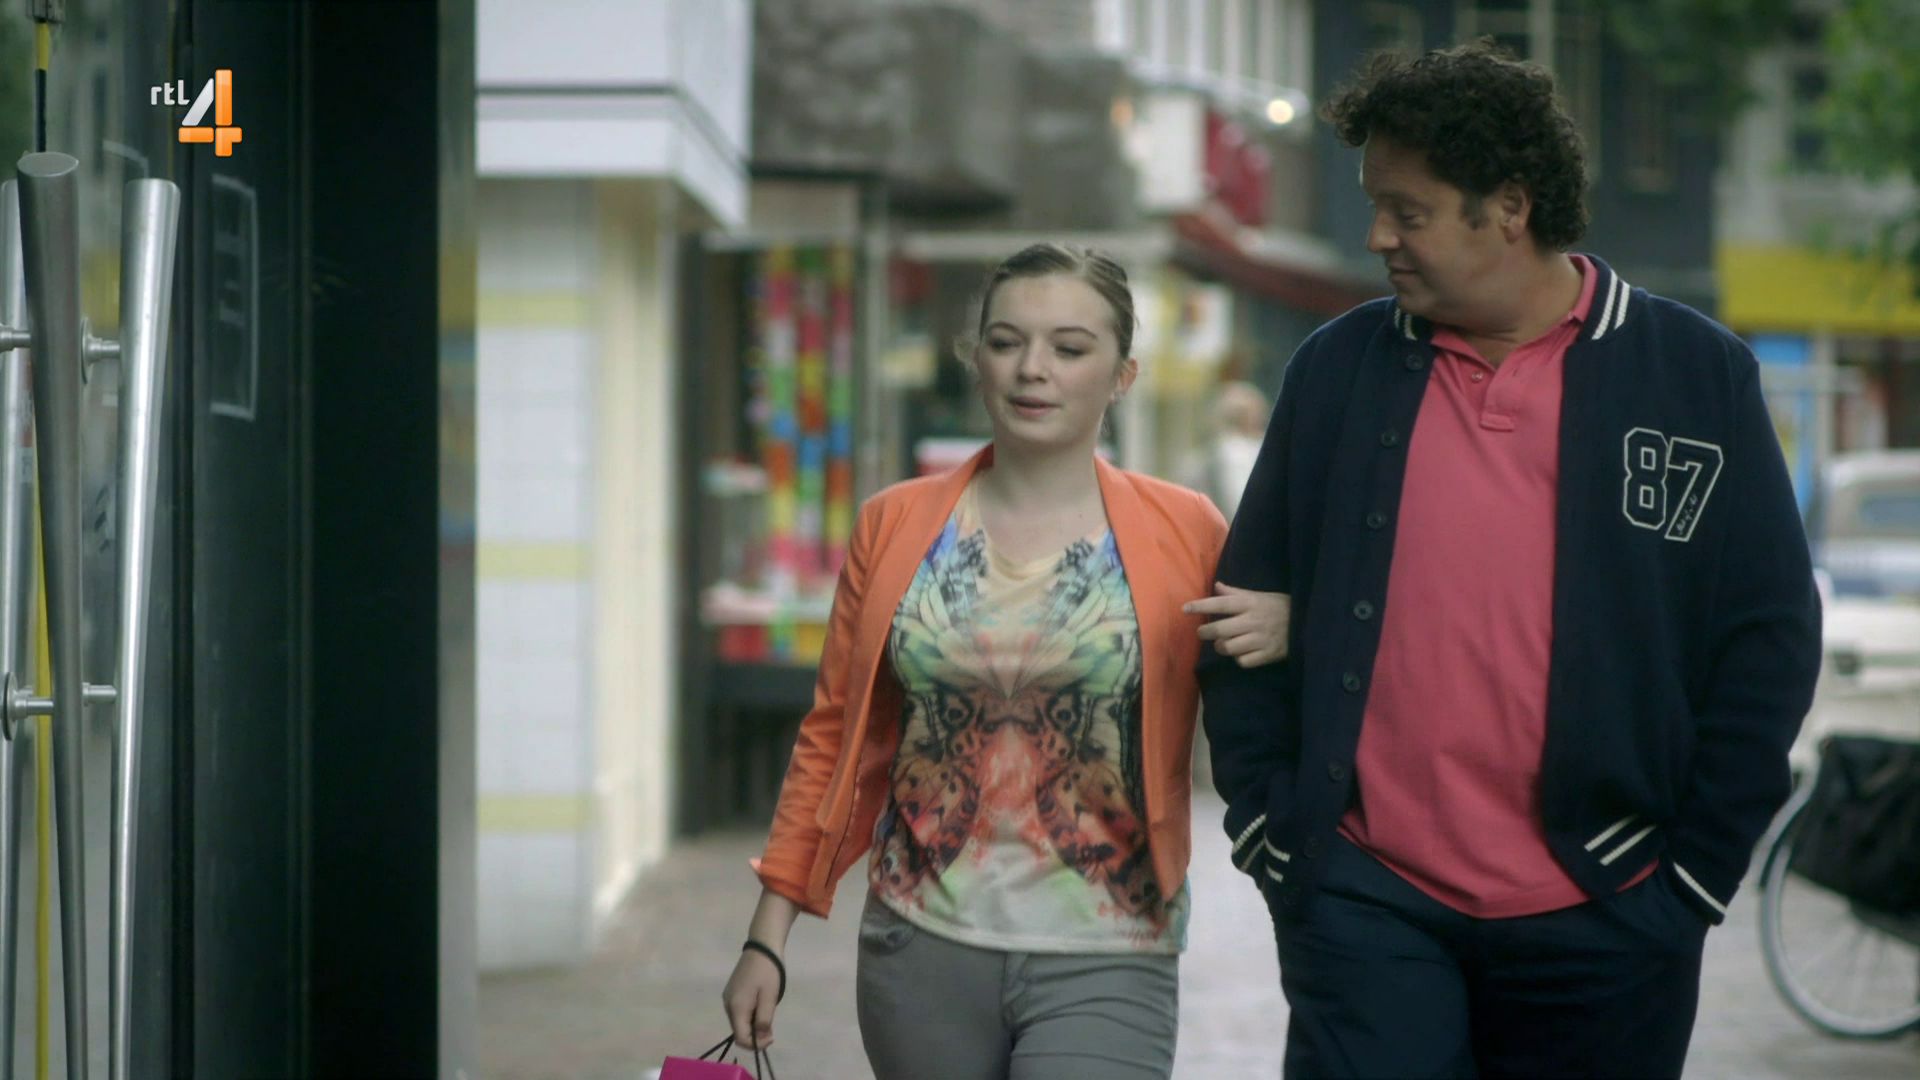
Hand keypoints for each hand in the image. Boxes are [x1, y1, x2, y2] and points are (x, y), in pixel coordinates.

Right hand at [724, 889, 799, 1050]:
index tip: (771, 1037)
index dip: (756, 1044)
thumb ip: (764, 1021)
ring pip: (740, 1022)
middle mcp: (728, 1005)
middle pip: (739, 1031)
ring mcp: (728, 998)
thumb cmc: (768, 972)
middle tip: (772, 1026)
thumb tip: (760, 1039)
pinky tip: (760, 1003)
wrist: (762, 947)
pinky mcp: (731, 992)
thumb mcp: (769, 998)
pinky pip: (739, 1011)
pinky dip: (750, 1014)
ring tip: (768, 1010)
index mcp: (736, 1008)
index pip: (741, 1038)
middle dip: (755, 1034)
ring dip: (753, 1023)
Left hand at [1185, 583, 1290, 667]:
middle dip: (1205, 632)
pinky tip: (1240, 653)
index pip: (1221, 604)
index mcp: (1250, 604)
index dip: (1201, 606)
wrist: (1307, 622)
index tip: (1185, 609)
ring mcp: (1261, 639)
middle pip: (1220, 629)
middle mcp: (1253, 621)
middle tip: (1202, 632)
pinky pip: (1243, 661)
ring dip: (1221, 646)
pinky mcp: (1268, 654)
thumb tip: (1215, 585)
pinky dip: (1238, 659)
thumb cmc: (1279, 607)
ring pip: (1229, 648)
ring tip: (1222, 643)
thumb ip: (1235, 593)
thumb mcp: (1259, 595)